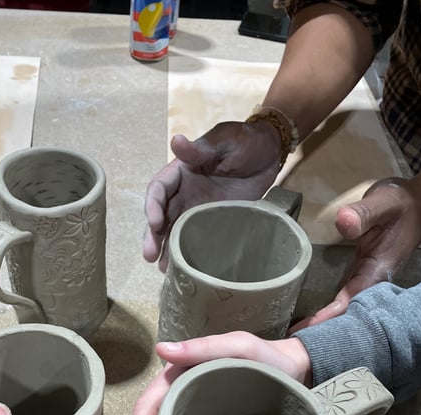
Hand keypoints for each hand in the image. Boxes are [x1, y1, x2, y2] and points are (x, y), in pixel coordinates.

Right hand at [143, 121, 281, 269]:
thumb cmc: (245, 141)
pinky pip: (196, 238)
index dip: (153, 206)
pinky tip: (183, 268)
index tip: (155, 223)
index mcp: (181, 171)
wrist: (270, 154)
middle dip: (153, 235)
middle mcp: (184, 192)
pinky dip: (188, 252)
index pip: (159, 189)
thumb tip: (175, 141)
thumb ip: (201, 147)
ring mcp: (197, 209)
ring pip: (174, 230)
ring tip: (164, 269)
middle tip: (150, 255)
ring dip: (166, 249)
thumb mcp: (225, 140)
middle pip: (161, 215)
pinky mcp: (212, 222)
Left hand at [291, 176, 420, 330]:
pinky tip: (306, 316)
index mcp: (377, 270)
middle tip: (290, 344)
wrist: (419, 206)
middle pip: (345, 313)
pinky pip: (341, 297)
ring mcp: (365, 279)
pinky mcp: (359, 275)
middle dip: (321, 329)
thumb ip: (364, 213)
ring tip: (293, 337)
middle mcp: (371, 280)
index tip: (307, 331)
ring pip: (343, 309)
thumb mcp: (383, 203)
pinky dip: (325, 309)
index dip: (329, 317)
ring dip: (321, 322)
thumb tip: (344, 222)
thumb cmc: (401, 205)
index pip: (351, 300)